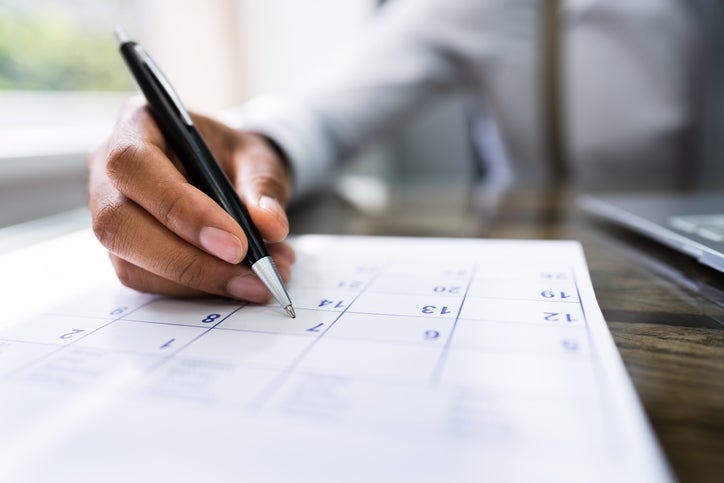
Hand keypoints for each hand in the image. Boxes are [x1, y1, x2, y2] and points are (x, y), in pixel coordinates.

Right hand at [88, 96, 294, 302]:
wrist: (226, 172)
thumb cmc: (233, 156)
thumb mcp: (257, 157)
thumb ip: (263, 186)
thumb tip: (271, 226)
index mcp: (136, 126)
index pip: (135, 167)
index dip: (181, 209)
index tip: (236, 244)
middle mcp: (107, 172)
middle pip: (120, 223)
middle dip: (189, 260)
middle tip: (253, 276)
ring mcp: (110, 215)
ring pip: (131, 263)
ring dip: (201, 282)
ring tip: (261, 281)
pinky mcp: (124, 252)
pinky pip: (148, 282)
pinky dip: (199, 290)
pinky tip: (241, 283)